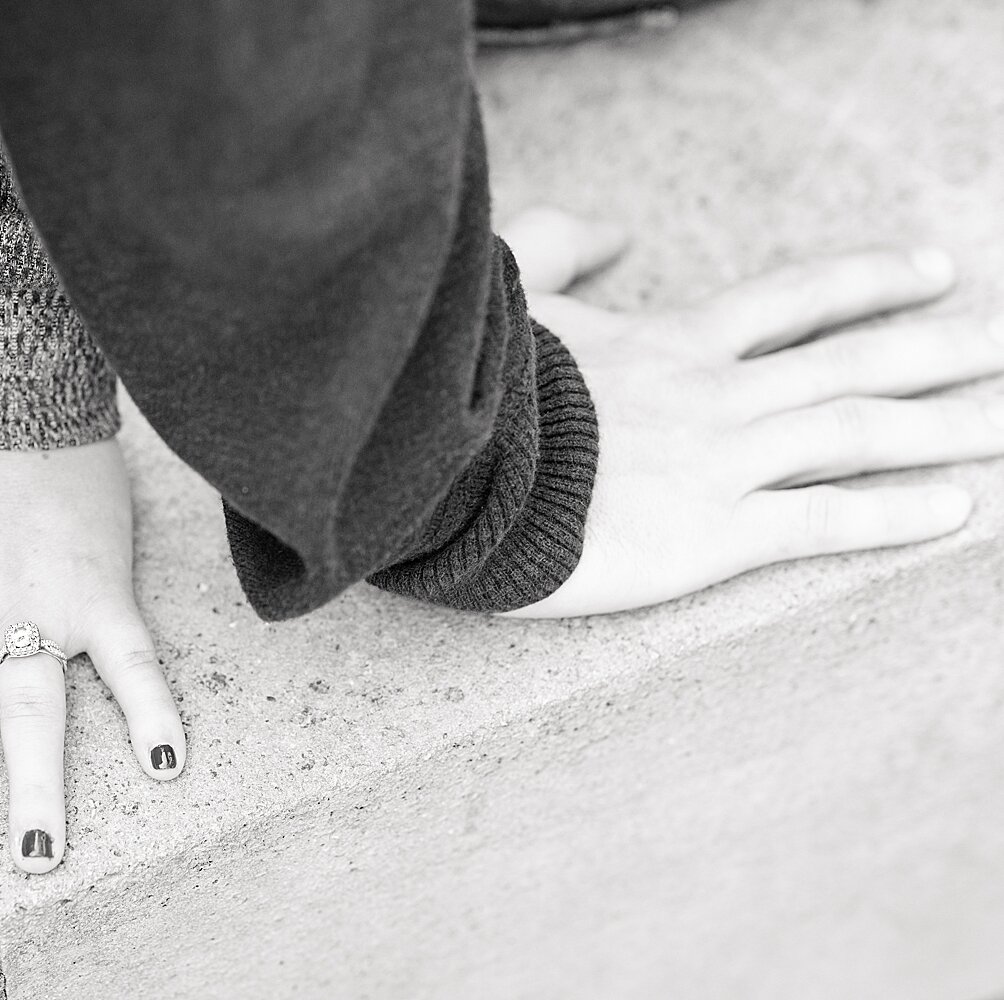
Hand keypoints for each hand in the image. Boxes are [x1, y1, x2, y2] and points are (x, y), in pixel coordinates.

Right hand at [498, 207, 1003, 616]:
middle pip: (852, 360)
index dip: (869, 280)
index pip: (796, 298)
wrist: (452, 467)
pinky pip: (822, 519)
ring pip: (858, 433)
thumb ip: (563, 243)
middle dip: (941, 348)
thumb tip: (614, 230)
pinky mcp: (708, 535)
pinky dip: (893, 514)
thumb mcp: (509, 287)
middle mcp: (717, 393)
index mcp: (673, 338)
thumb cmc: (472, 381)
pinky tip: (956, 510)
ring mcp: (720, 463)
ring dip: (945, 425)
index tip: (932, 270)